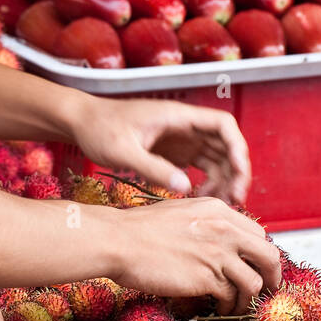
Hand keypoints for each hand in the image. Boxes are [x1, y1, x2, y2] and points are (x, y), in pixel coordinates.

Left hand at [74, 96, 251, 203]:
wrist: (81, 123)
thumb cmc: (98, 128)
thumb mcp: (123, 151)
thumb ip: (153, 169)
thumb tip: (186, 188)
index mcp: (177, 116)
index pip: (223, 124)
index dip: (237, 147)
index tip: (239, 172)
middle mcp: (184, 126)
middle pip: (225, 145)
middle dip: (235, 171)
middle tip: (235, 199)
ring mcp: (180, 139)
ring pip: (215, 158)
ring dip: (223, 180)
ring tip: (220, 204)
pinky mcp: (172, 152)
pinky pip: (199, 167)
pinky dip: (205, 182)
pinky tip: (199, 199)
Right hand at [111, 197, 280, 313]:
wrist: (118, 241)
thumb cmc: (139, 229)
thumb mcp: (180, 212)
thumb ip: (205, 223)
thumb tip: (219, 242)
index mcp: (218, 210)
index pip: (258, 233)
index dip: (259, 254)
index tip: (255, 267)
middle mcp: (224, 229)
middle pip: (268, 256)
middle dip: (272, 277)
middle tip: (267, 290)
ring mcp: (217, 253)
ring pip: (254, 281)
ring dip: (249, 298)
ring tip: (236, 306)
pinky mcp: (207, 277)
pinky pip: (231, 296)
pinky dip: (229, 307)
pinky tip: (219, 309)